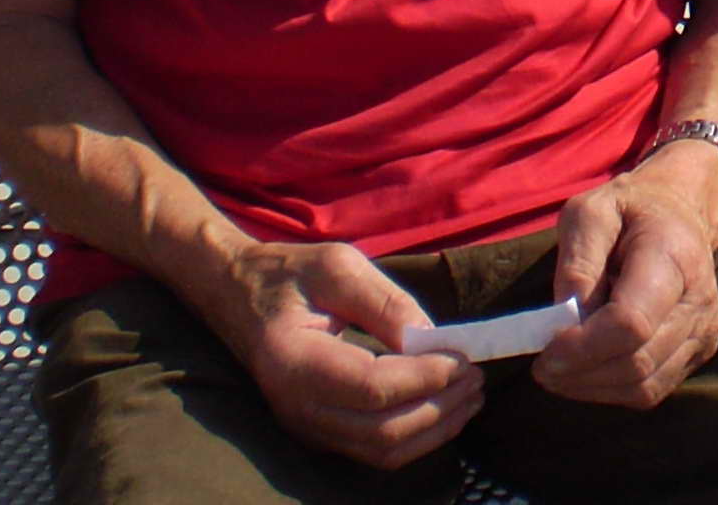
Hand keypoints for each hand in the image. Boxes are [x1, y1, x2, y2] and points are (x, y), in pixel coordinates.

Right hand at [215, 239, 481, 470]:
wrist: (239, 296)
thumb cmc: (290, 274)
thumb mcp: (338, 266)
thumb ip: (384, 301)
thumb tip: (431, 337)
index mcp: (295, 362)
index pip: (372, 387)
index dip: (424, 377)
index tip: (464, 357)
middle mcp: (297, 407)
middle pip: (381, 429)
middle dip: (439, 405)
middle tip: (478, 376)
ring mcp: (306, 427)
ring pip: (381, 450)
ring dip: (435, 428)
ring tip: (472, 396)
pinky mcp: (320, 432)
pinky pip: (374, 450)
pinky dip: (416, 438)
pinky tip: (446, 410)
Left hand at [533, 153, 717, 408]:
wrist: (680, 212)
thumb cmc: (629, 210)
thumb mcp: (590, 213)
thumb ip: (577, 262)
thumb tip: (566, 318)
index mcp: (672, 255)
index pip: (631, 322)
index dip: (583, 347)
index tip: (544, 350)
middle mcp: (698, 298)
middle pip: (637, 362)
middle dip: (580, 373)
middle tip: (542, 366)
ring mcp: (704, 329)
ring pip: (643, 387)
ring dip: (592, 387)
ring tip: (561, 368)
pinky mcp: (699, 350)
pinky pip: (651, 390)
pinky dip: (612, 390)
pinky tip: (589, 369)